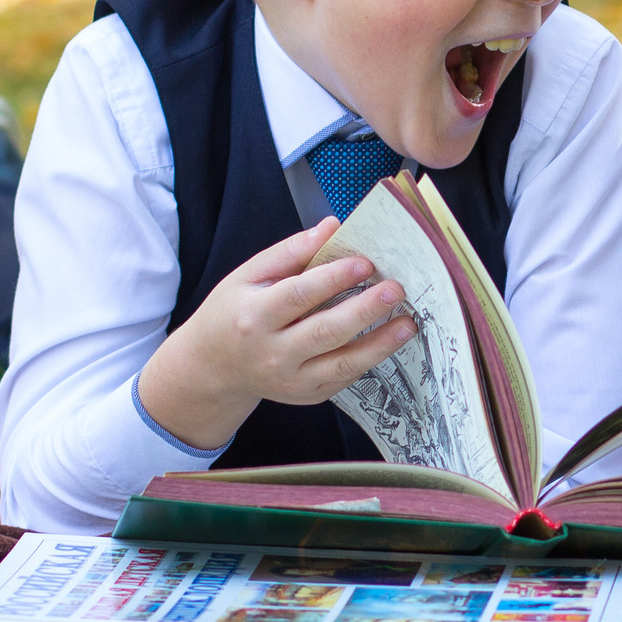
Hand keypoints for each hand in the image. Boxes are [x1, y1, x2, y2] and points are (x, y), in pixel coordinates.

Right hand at [135, 219, 415, 451]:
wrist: (213, 368)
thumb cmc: (233, 312)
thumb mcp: (246, 276)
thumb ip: (290, 252)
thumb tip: (332, 225)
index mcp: (253, 317)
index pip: (298, 296)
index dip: (332, 278)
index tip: (365, 262)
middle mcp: (272, 354)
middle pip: (324, 332)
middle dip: (363, 310)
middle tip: (395, 289)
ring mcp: (291, 381)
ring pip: (342, 364)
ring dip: (380, 343)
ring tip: (408, 322)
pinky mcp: (308, 396)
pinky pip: (345, 377)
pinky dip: (371, 358)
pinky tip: (391, 339)